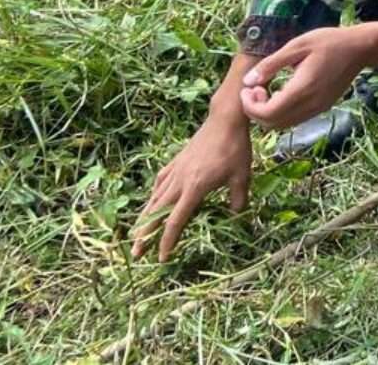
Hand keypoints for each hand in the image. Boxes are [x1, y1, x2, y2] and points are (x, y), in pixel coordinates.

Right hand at [133, 113, 250, 261]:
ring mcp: (175, 170)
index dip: (167, 241)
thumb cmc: (235, 148)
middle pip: (157, 212)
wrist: (224, 120)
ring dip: (145, 217)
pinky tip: (153, 199)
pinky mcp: (175, 162)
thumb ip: (238, 199)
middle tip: (135, 253)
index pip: (176, 221)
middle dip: (145, 235)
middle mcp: (179, 181)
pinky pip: (160, 182)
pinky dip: (154, 194)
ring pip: (154, 198)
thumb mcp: (242, 176)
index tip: (161, 257)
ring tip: (137, 233)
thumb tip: (236, 216)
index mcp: (194, 188)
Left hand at [238, 25, 377, 129]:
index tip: (247, 88)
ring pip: (283, 124)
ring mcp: (318, 109)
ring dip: (268, 113)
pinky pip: (295, 119)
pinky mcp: (322, 108)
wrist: (360, 48)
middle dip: (256, 110)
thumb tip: (248, 81)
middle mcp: (310, 105)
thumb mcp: (297, 45)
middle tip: (255, 88)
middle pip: (272, 123)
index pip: (267, 113)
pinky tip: (282, 92)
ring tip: (267, 89)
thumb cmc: (329, 41)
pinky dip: (281, 112)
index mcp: (302, 89)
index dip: (250, 106)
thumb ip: (271, 64)